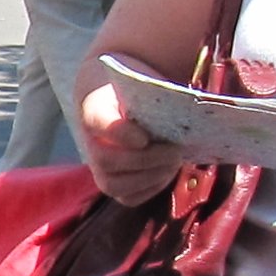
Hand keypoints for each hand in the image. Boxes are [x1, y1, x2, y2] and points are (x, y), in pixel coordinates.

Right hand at [77, 83, 187, 205]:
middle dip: (146, 161)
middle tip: (175, 151)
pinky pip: (128, 197)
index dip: (120, 134)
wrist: (123, 99)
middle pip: (107, 161)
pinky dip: (151, 188)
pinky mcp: (114, 183)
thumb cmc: (137, 86)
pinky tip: (166, 172)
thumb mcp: (140, 77)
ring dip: (150, 176)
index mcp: (94, 106)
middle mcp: (90, 140)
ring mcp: (98, 166)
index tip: (144, 138)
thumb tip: (186, 102)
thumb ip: (153, 87)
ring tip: (174, 162)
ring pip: (115, 184)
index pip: (99, 121)